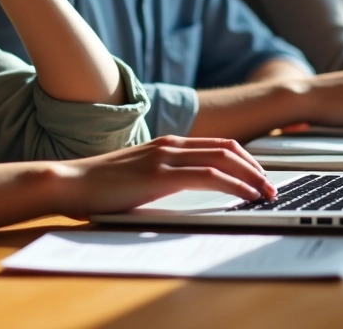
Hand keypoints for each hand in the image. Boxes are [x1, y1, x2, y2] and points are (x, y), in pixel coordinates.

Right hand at [53, 136, 276, 217]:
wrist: (70, 183)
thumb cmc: (100, 187)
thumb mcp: (140, 177)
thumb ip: (163, 178)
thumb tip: (188, 191)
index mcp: (167, 145)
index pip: (219, 146)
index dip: (246, 160)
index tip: (261, 178)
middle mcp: (170, 145)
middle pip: (228, 149)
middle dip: (256, 168)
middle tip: (272, 188)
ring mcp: (165, 157)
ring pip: (224, 159)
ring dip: (251, 176)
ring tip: (267, 194)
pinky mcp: (160, 175)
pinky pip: (209, 176)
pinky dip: (234, 185)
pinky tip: (246, 196)